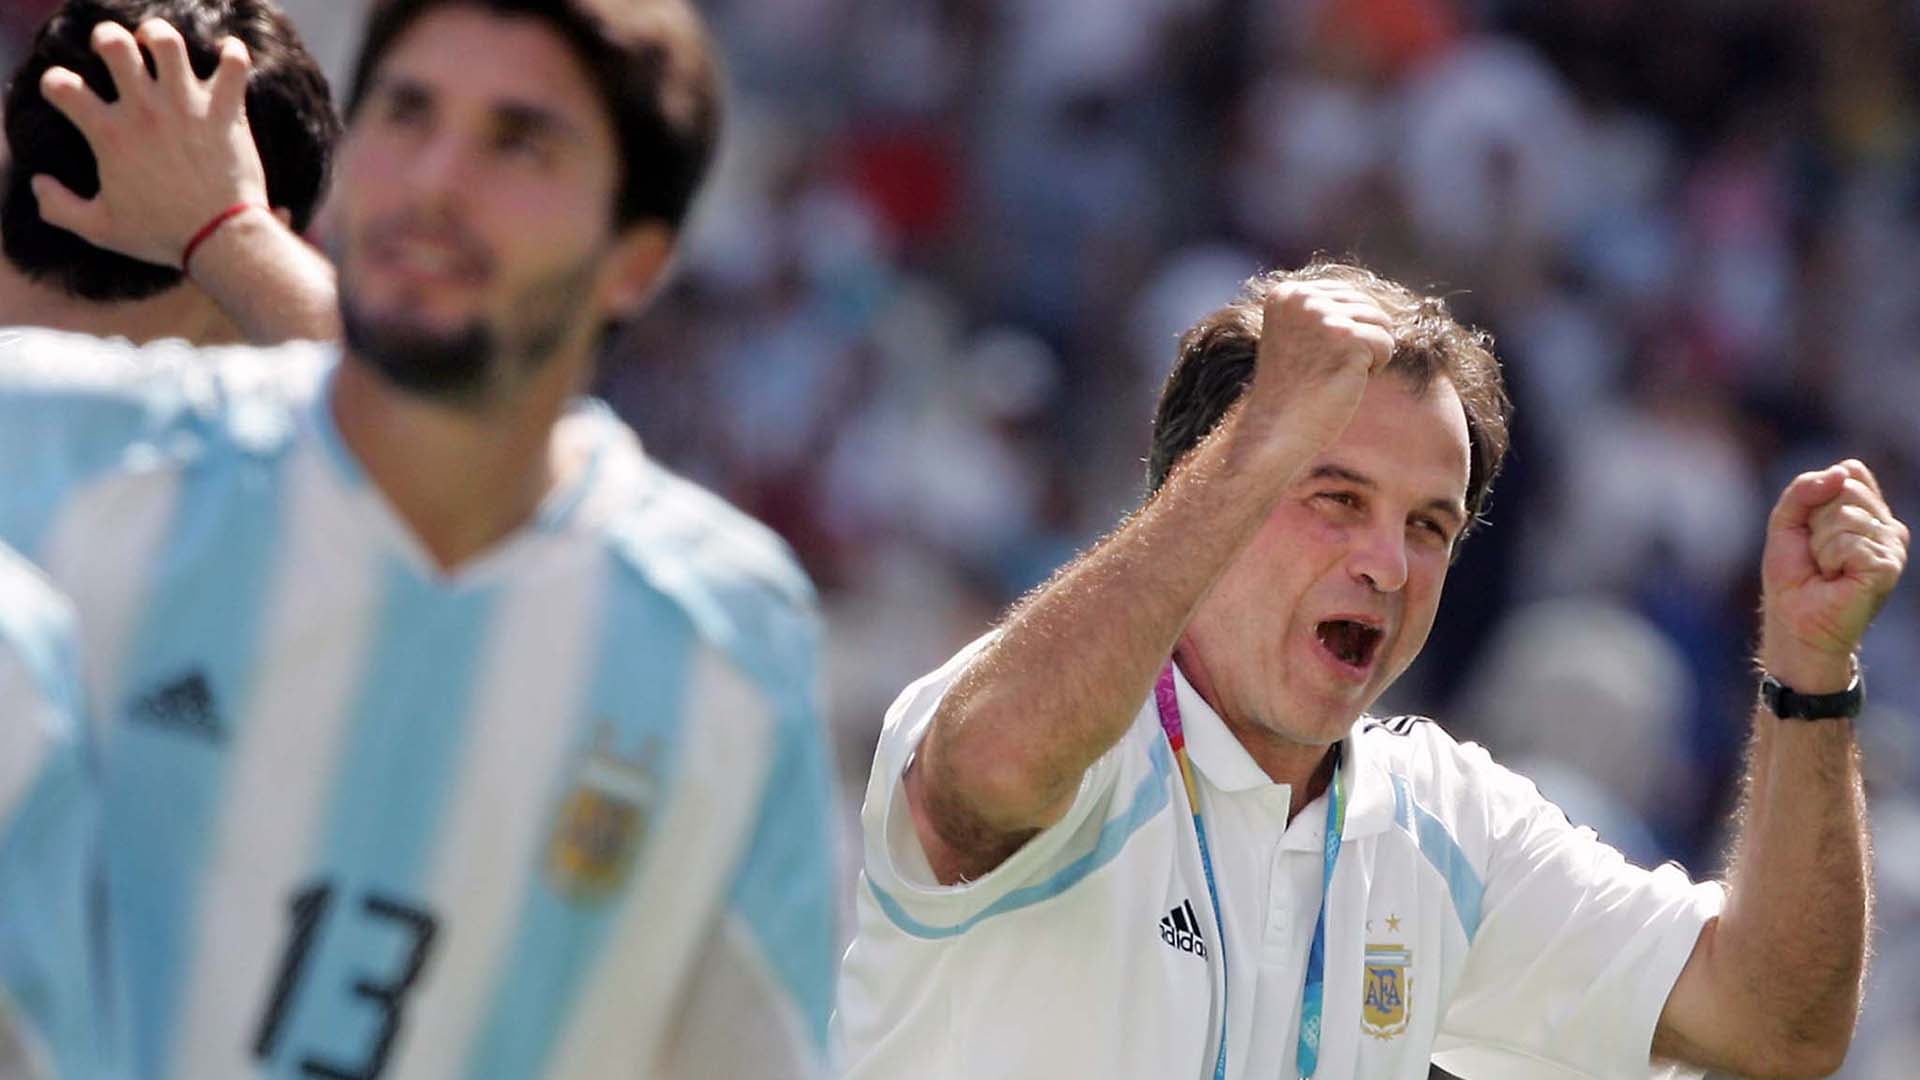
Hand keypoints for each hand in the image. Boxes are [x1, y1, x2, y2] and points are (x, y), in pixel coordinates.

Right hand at [31, 19, 268, 268]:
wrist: (221, 240)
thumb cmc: (162, 236)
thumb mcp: (100, 228)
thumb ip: (59, 207)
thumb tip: (37, 183)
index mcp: (110, 134)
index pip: (62, 85)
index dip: (56, 83)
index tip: (68, 94)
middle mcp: (146, 111)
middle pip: (115, 45)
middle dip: (108, 39)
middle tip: (115, 53)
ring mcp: (187, 107)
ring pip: (169, 43)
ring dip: (160, 36)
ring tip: (159, 47)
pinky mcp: (226, 112)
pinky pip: (233, 65)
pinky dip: (232, 54)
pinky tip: (226, 57)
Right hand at [1231, 280, 1394, 467]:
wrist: (1276, 430)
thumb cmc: (1291, 391)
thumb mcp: (1297, 335)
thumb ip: (1322, 309)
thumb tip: (1369, 298)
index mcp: (1287, 293)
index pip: (1346, 295)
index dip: (1343, 331)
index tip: (1312, 357)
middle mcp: (1303, 298)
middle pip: (1366, 305)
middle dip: (1358, 341)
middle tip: (1324, 369)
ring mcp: (1324, 316)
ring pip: (1381, 322)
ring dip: (1368, 354)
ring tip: (1335, 374)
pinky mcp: (1347, 338)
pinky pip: (1387, 344)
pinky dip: (1374, 369)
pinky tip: (1345, 382)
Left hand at [1760, 460, 1908, 690]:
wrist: (1795, 622)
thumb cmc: (1793, 577)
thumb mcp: (1786, 522)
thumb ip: (1804, 489)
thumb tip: (1842, 470)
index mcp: (1867, 511)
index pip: (1847, 473)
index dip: (1815, 499)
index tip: (1809, 529)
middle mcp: (1886, 525)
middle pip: (1846, 490)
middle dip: (1816, 522)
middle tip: (1816, 555)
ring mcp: (1892, 545)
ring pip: (1847, 515)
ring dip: (1821, 545)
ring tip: (1826, 569)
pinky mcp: (1888, 565)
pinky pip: (1850, 541)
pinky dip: (1830, 558)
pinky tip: (1836, 578)